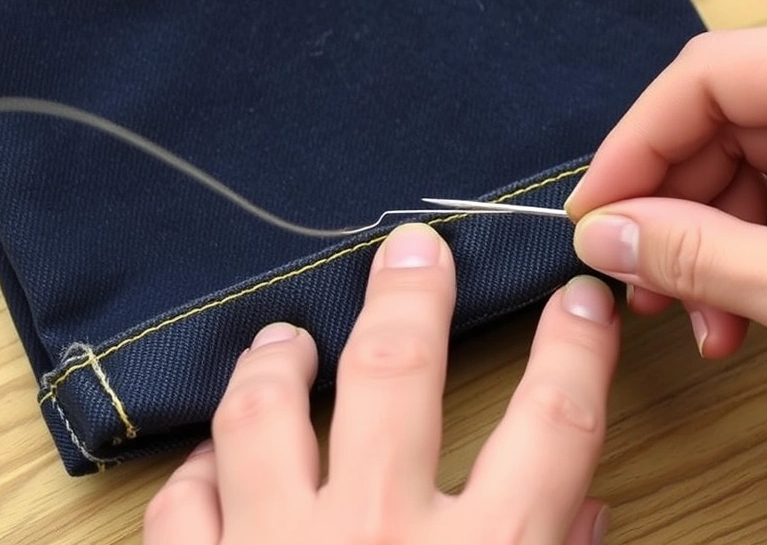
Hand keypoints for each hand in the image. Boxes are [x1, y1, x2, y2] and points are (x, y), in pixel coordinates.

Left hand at [143, 223, 618, 544]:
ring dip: (274, 364)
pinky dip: (200, 473)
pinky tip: (214, 458)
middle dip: (408, 297)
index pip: (553, 422)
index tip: (577, 297)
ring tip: (283, 340)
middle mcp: (378, 536)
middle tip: (411, 250)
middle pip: (394, 374)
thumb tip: (582, 512)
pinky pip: (184, 506)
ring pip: (262, 417)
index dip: (575, 347)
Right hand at [564, 6, 766, 411]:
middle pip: (721, 119)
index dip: (634, 149)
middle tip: (641, 279)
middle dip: (673, 209)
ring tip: (701, 316)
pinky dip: (750, 241)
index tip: (595, 215)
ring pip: (745, 156)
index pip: (706, 79)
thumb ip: (696, 257)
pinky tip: (739, 304)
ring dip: (708, 239)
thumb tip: (605, 234)